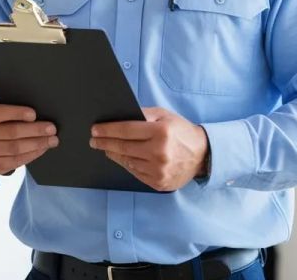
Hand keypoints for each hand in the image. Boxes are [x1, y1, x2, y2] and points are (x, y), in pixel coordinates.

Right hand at [0, 104, 58, 174]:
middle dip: (34, 130)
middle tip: (51, 128)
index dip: (16, 113)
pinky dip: (32, 154)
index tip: (34, 114)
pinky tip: (42, 148)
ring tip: (52, 140)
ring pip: (15, 148)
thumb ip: (13, 112)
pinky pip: (16, 161)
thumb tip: (38, 116)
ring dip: (37, 144)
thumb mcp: (0, 113)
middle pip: (11, 132)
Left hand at [90, 107, 208, 191]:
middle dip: (104, 142)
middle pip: (123, 147)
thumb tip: (119, 116)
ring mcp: (158, 170)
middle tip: (93, 140)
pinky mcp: (158, 182)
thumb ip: (143, 114)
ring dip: (113, 154)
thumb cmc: (181, 131)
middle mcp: (159, 152)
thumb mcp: (164, 115)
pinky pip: (135, 172)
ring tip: (105, 148)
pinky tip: (120, 157)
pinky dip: (126, 164)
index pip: (126, 130)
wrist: (203, 155)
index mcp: (160, 132)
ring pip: (127, 161)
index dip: (107, 130)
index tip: (95, 129)